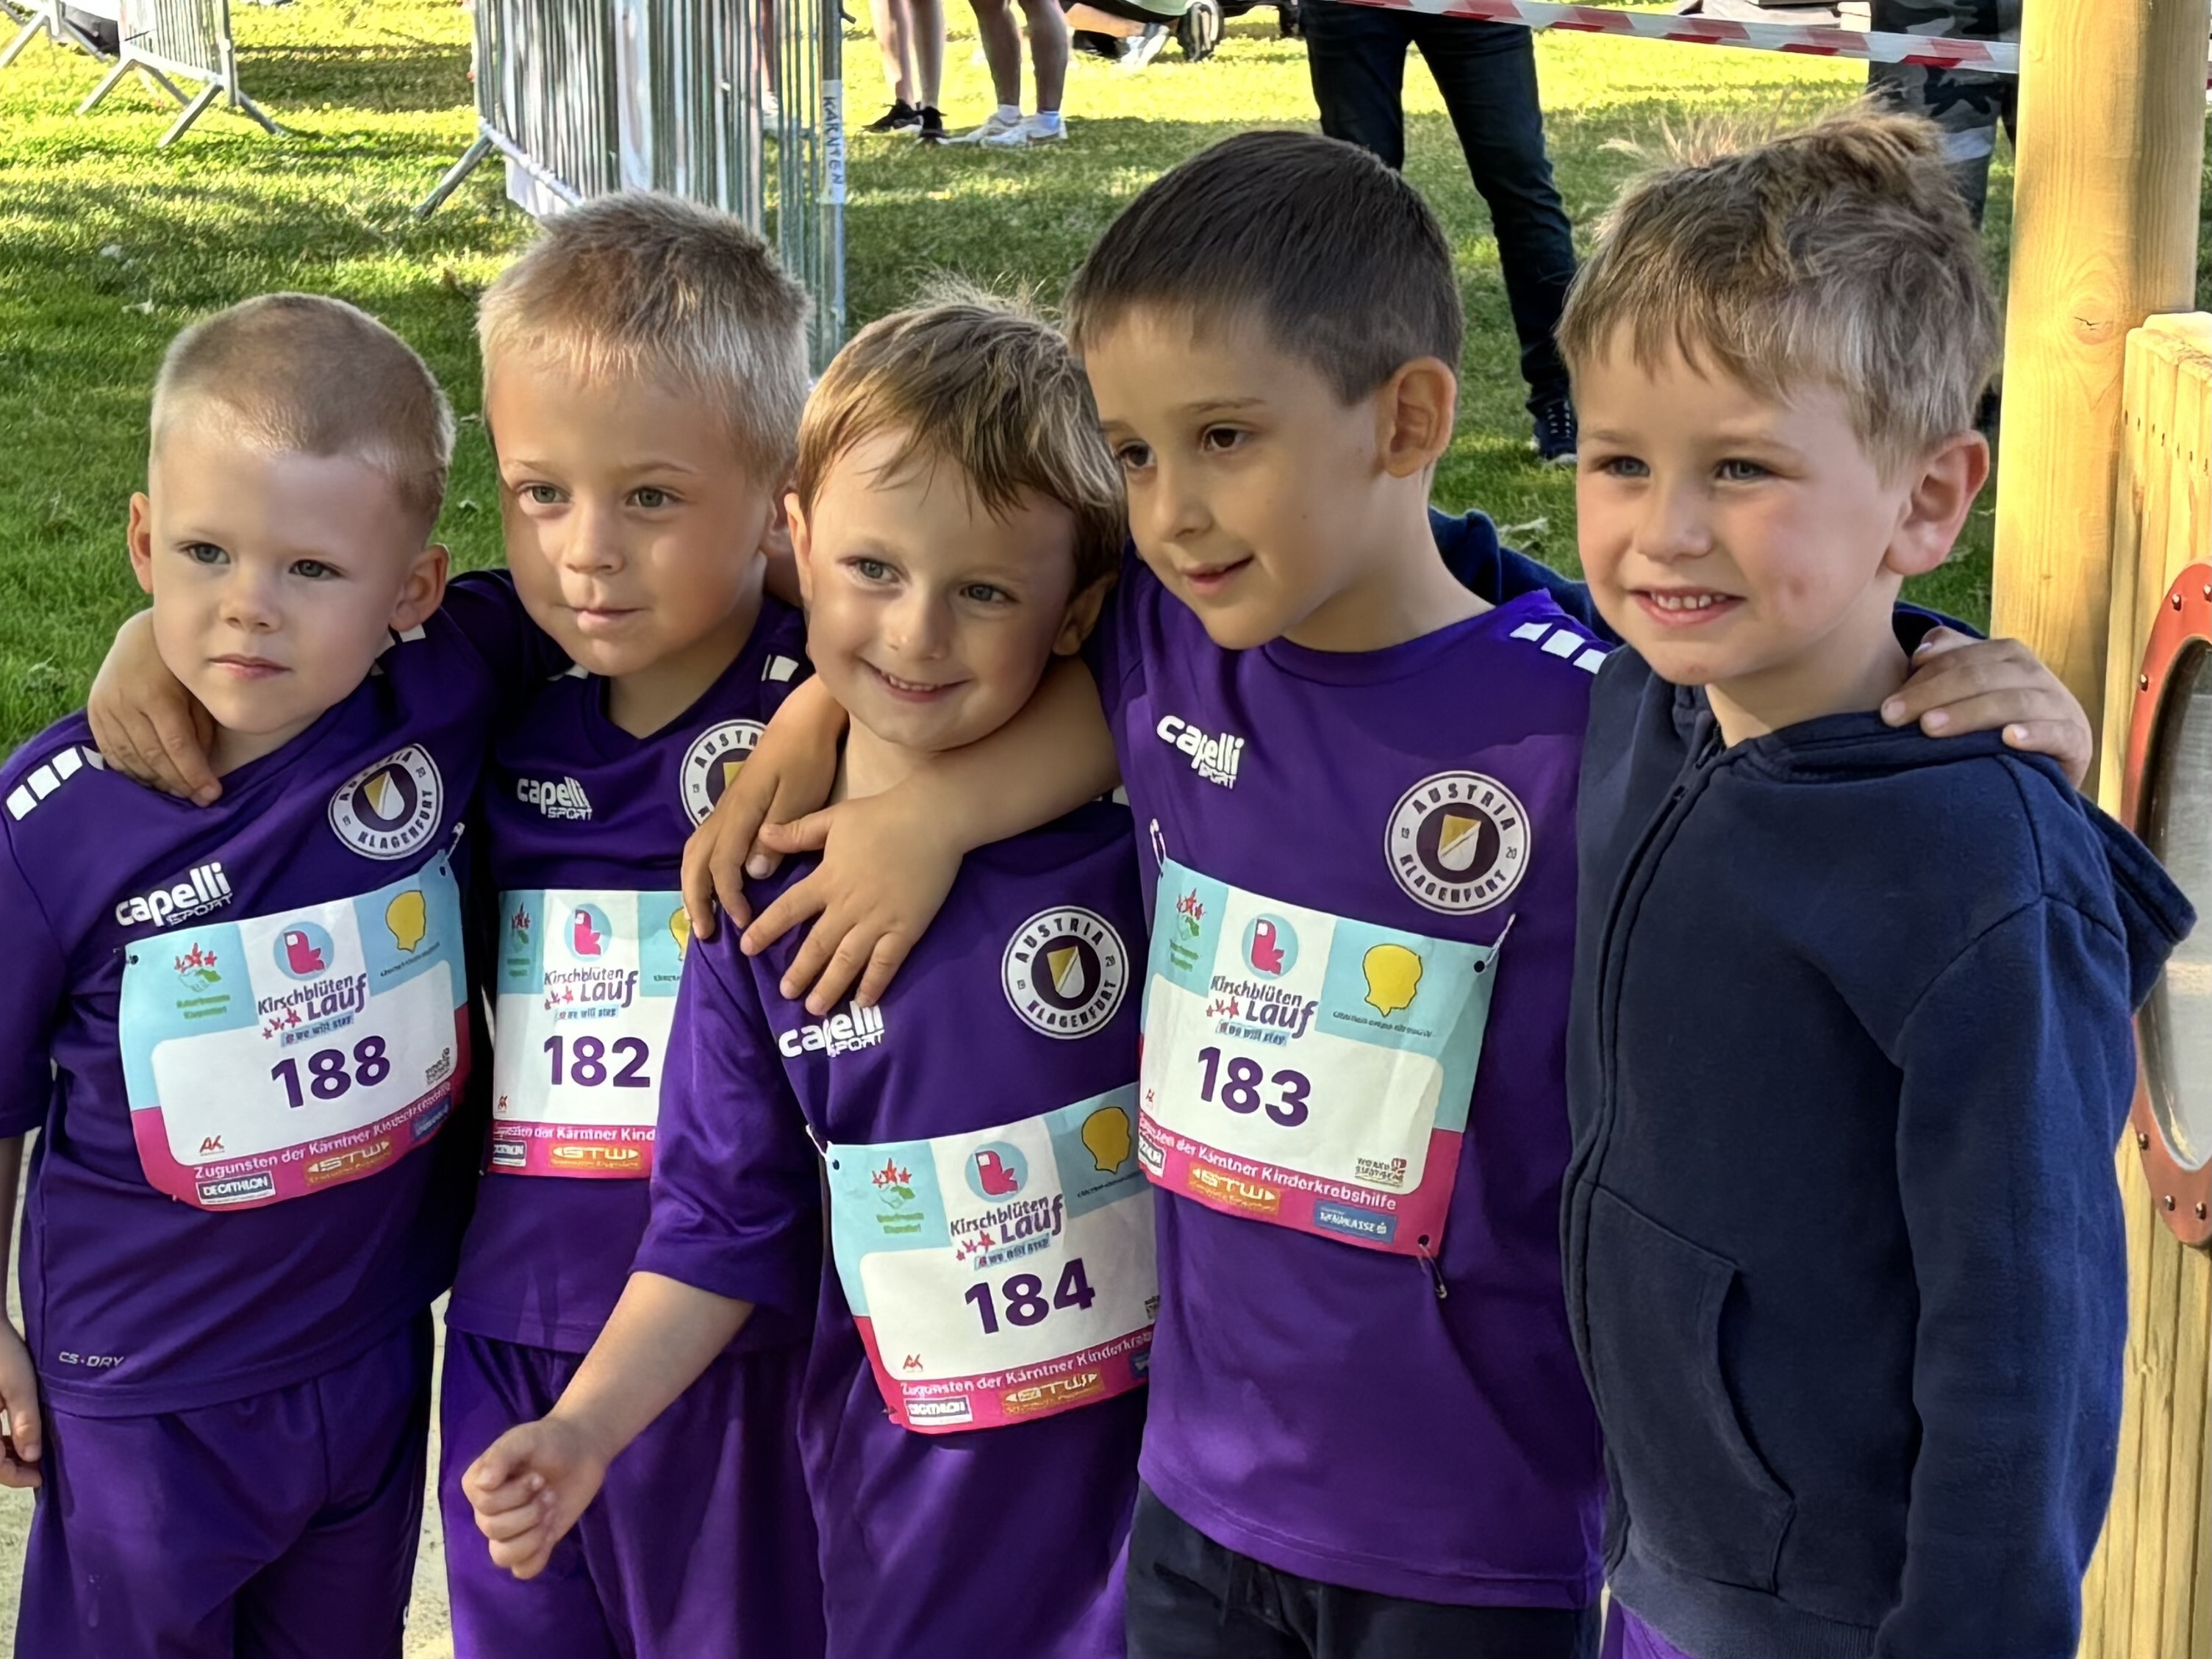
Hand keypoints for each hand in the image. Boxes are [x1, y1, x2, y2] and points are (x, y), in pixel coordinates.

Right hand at [0, 1323, 42, 1488]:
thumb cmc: (0, 1352)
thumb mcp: (19, 1386)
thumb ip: (25, 1422)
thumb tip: (33, 1457)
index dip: (16, 1477)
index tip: (39, 1478)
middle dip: (9, 1467)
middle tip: (37, 1467)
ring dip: (3, 1454)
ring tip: (30, 1451)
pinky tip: (12, 1436)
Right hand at [86, 611, 218, 803]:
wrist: (141, 637)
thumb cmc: (181, 666)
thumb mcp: (198, 690)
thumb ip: (201, 727)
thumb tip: (204, 768)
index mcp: (156, 695)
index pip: (177, 747)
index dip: (195, 775)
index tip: (212, 794)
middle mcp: (125, 704)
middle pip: (153, 758)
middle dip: (178, 783)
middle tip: (199, 798)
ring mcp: (105, 709)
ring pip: (130, 759)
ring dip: (156, 781)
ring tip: (178, 791)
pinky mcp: (93, 713)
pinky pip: (111, 753)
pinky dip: (132, 771)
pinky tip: (151, 779)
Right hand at [462, 1414, 608, 1580]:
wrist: (582, 1451)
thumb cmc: (550, 1442)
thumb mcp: (525, 1438)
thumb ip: (501, 1455)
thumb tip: (483, 1484)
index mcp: (477, 1485)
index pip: (484, 1505)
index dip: (515, 1494)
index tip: (537, 1476)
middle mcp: (487, 1512)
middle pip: (493, 1530)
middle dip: (530, 1511)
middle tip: (549, 1491)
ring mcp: (508, 1531)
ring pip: (502, 1556)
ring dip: (533, 1535)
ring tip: (551, 1511)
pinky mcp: (531, 1545)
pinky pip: (522, 1570)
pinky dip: (538, 1555)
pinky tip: (551, 1532)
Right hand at [680, 680, 845, 942]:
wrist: (802, 722)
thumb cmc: (806, 759)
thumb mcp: (800, 797)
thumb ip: (778, 836)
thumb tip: (754, 873)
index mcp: (740, 812)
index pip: (722, 864)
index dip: (728, 896)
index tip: (742, 921)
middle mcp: (724, 813)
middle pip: (695, 862)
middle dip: (697, 899)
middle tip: (705, 933)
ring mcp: (724, 809)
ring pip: (694, 852)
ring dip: (694, 886)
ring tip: (703, 916)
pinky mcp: (732, 807)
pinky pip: (704, 844)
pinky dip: (700, 869)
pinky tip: (713, 885)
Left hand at [740, 791, 961, 1014]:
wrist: (933, 819)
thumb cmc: (882, 815)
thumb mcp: (834, 818)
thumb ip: (798, 832)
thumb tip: (761, 833)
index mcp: (828, 879)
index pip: (789, 909)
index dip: (766, 930)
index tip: (746, 948)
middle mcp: (848, 906)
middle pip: (817, 945)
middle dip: (799, 972)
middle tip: (785, 993)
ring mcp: (878, 920)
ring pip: (848, 960)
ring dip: (830, 986)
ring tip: (815, 1008)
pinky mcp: (906, 928)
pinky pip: (886, 962)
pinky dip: (874, 984)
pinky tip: (864, 1002)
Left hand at [1883, 629, 2092, 788]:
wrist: (2049, 766)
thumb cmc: (1994, 727)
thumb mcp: (1970, 693)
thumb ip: (1949, 664)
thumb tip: (1920, 652)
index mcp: (2008, 656)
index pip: (1963, 659)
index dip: (1923, 679)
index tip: (1886, 707)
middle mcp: (2036, 674)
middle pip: (1982, 676)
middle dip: (1934, 695)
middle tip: (1893, 718)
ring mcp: (2060, 706)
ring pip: (2015, 702)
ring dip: (1970, 714)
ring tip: (1930, 729)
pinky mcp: (2076, 740)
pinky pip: (2057, 733)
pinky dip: (2033, 734)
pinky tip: (2007, 739)